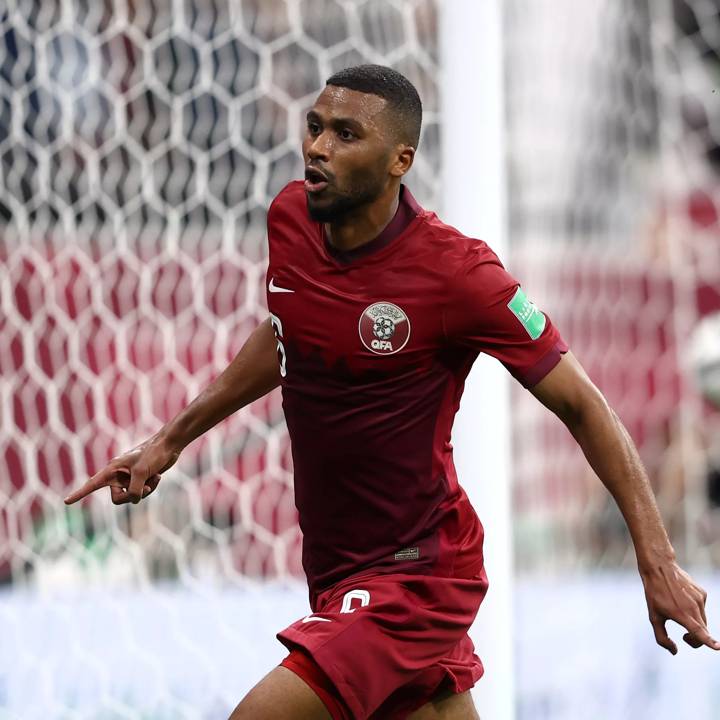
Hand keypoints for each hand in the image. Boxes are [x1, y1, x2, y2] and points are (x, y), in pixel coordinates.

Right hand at [64, 434, 181, 505]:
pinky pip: (142, 493)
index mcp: (113, 469)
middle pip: (117, 498)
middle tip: (145, 488)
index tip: (66, 501)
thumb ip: (135, 490)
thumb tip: (133, 500)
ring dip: (145, 490)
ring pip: (132, 497)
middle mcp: (118, 475)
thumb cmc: (154, 453)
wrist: (169, 445)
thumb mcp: (142, 472)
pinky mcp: (140, 480)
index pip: (92, 484)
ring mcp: (129, 478)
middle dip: (132, 496)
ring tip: (154, 478)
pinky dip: (152, 487)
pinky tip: (158, 476)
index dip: (79, 494)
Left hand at [640, 558, 719, 653]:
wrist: (659, 568)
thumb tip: (675, 652)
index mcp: (682, 614)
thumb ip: (662, 637)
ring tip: (679, 613)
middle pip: (703, 632)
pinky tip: (683, 601)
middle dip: (695, 639)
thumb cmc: (654, 593)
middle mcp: (693, 607)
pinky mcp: (702, 593)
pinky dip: (695, 611)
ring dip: (695, 624)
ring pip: (703, 621)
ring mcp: (700, 599)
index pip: (698, 631)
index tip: (718, 647)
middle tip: (683, 637)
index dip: (709, 641)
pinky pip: (702, 609)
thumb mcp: (653, 616)